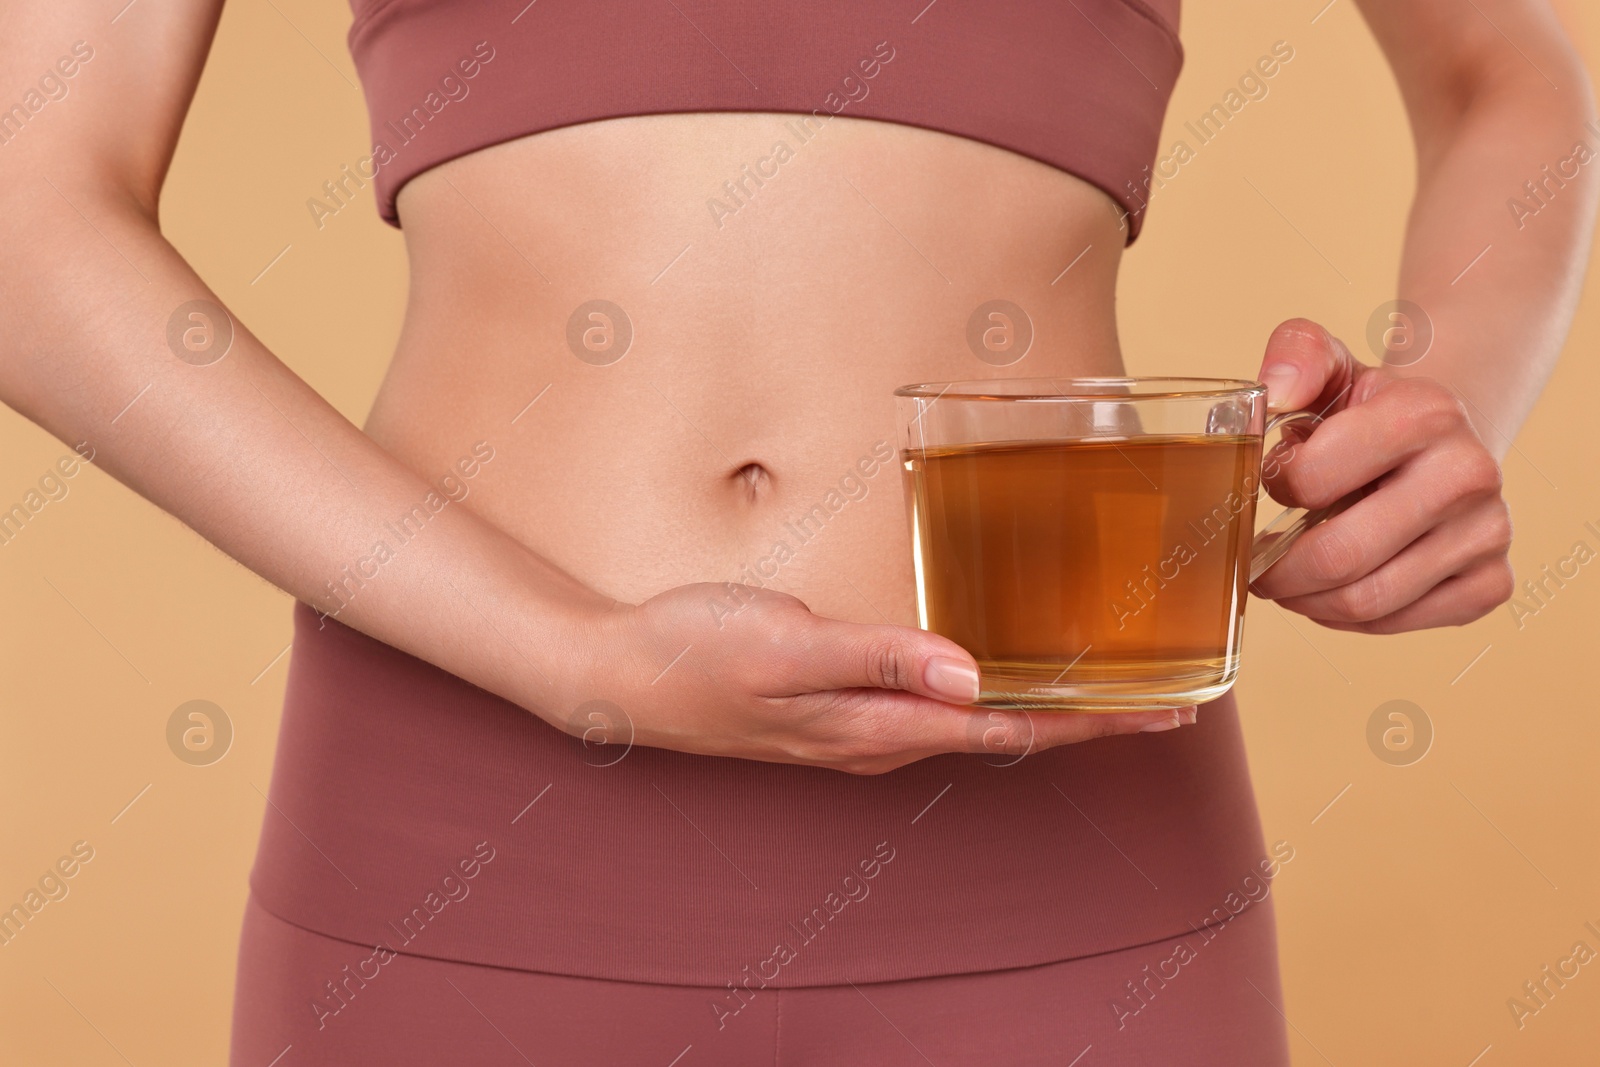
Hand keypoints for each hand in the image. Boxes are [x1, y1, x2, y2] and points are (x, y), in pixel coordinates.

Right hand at [562, 583, 1193, 773]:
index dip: (1094, 722)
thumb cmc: (701, 656)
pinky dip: (991, 690)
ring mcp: (862, 724)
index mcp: (882, 724)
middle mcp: (884, 734)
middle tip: (1167, 700)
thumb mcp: (788, 647)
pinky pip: (939, 706)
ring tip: (1105, 685)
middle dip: (1091, 720)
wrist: (624, 677)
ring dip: (1046, 707)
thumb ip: (879, 658)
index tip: (1167, 713)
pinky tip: (998, 667)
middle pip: (1010, 731)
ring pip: (979, 721)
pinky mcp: (843, 703)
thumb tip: (971, 676)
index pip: (1013, 727)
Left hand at [1248, 318, 1514, 632]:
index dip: (1275, 488)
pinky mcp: (1491, 582)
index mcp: (1426, 413)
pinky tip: (1334, 590)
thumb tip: (1275, 389)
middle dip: (1278, 570)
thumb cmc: (1366, 410)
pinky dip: (1348, 617)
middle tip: (1257, 565)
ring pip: (1364, 601)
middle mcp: (1469, 474)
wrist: (1439, 439)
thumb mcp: (1329, 366)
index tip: (1275, 482)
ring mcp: (1488, 533)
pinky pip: (1395, 623)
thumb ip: (1295, 357)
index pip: (1310, 481)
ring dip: (1305, 600)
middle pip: (1338, 557)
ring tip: (1287, 580)